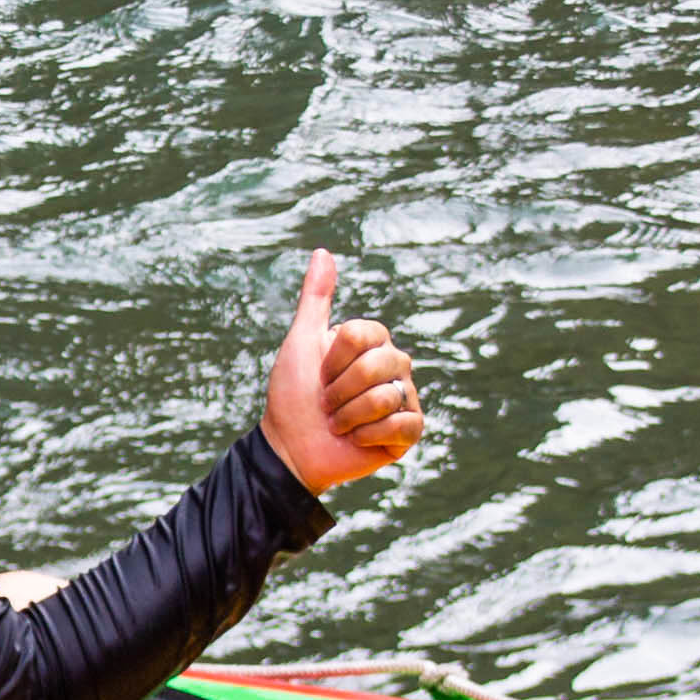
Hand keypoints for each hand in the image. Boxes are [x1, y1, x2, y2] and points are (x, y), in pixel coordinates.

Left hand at [259, 253, 423, 494]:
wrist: (290, 448)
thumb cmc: (293, 394)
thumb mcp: (301, 342)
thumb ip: (316, 298)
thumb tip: (323, 251)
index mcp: (372, 343)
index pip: (364, 334)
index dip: (333, 360)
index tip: (319, 374)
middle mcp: (394, 367)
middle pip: (379, 364)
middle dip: (340, 390)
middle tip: (327, 404)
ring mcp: (404, 398)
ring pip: (388, 396)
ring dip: (349, 416)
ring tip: (338, 424)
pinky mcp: (409, 432)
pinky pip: (403, 425)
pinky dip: (369, 435)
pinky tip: (357, 439)